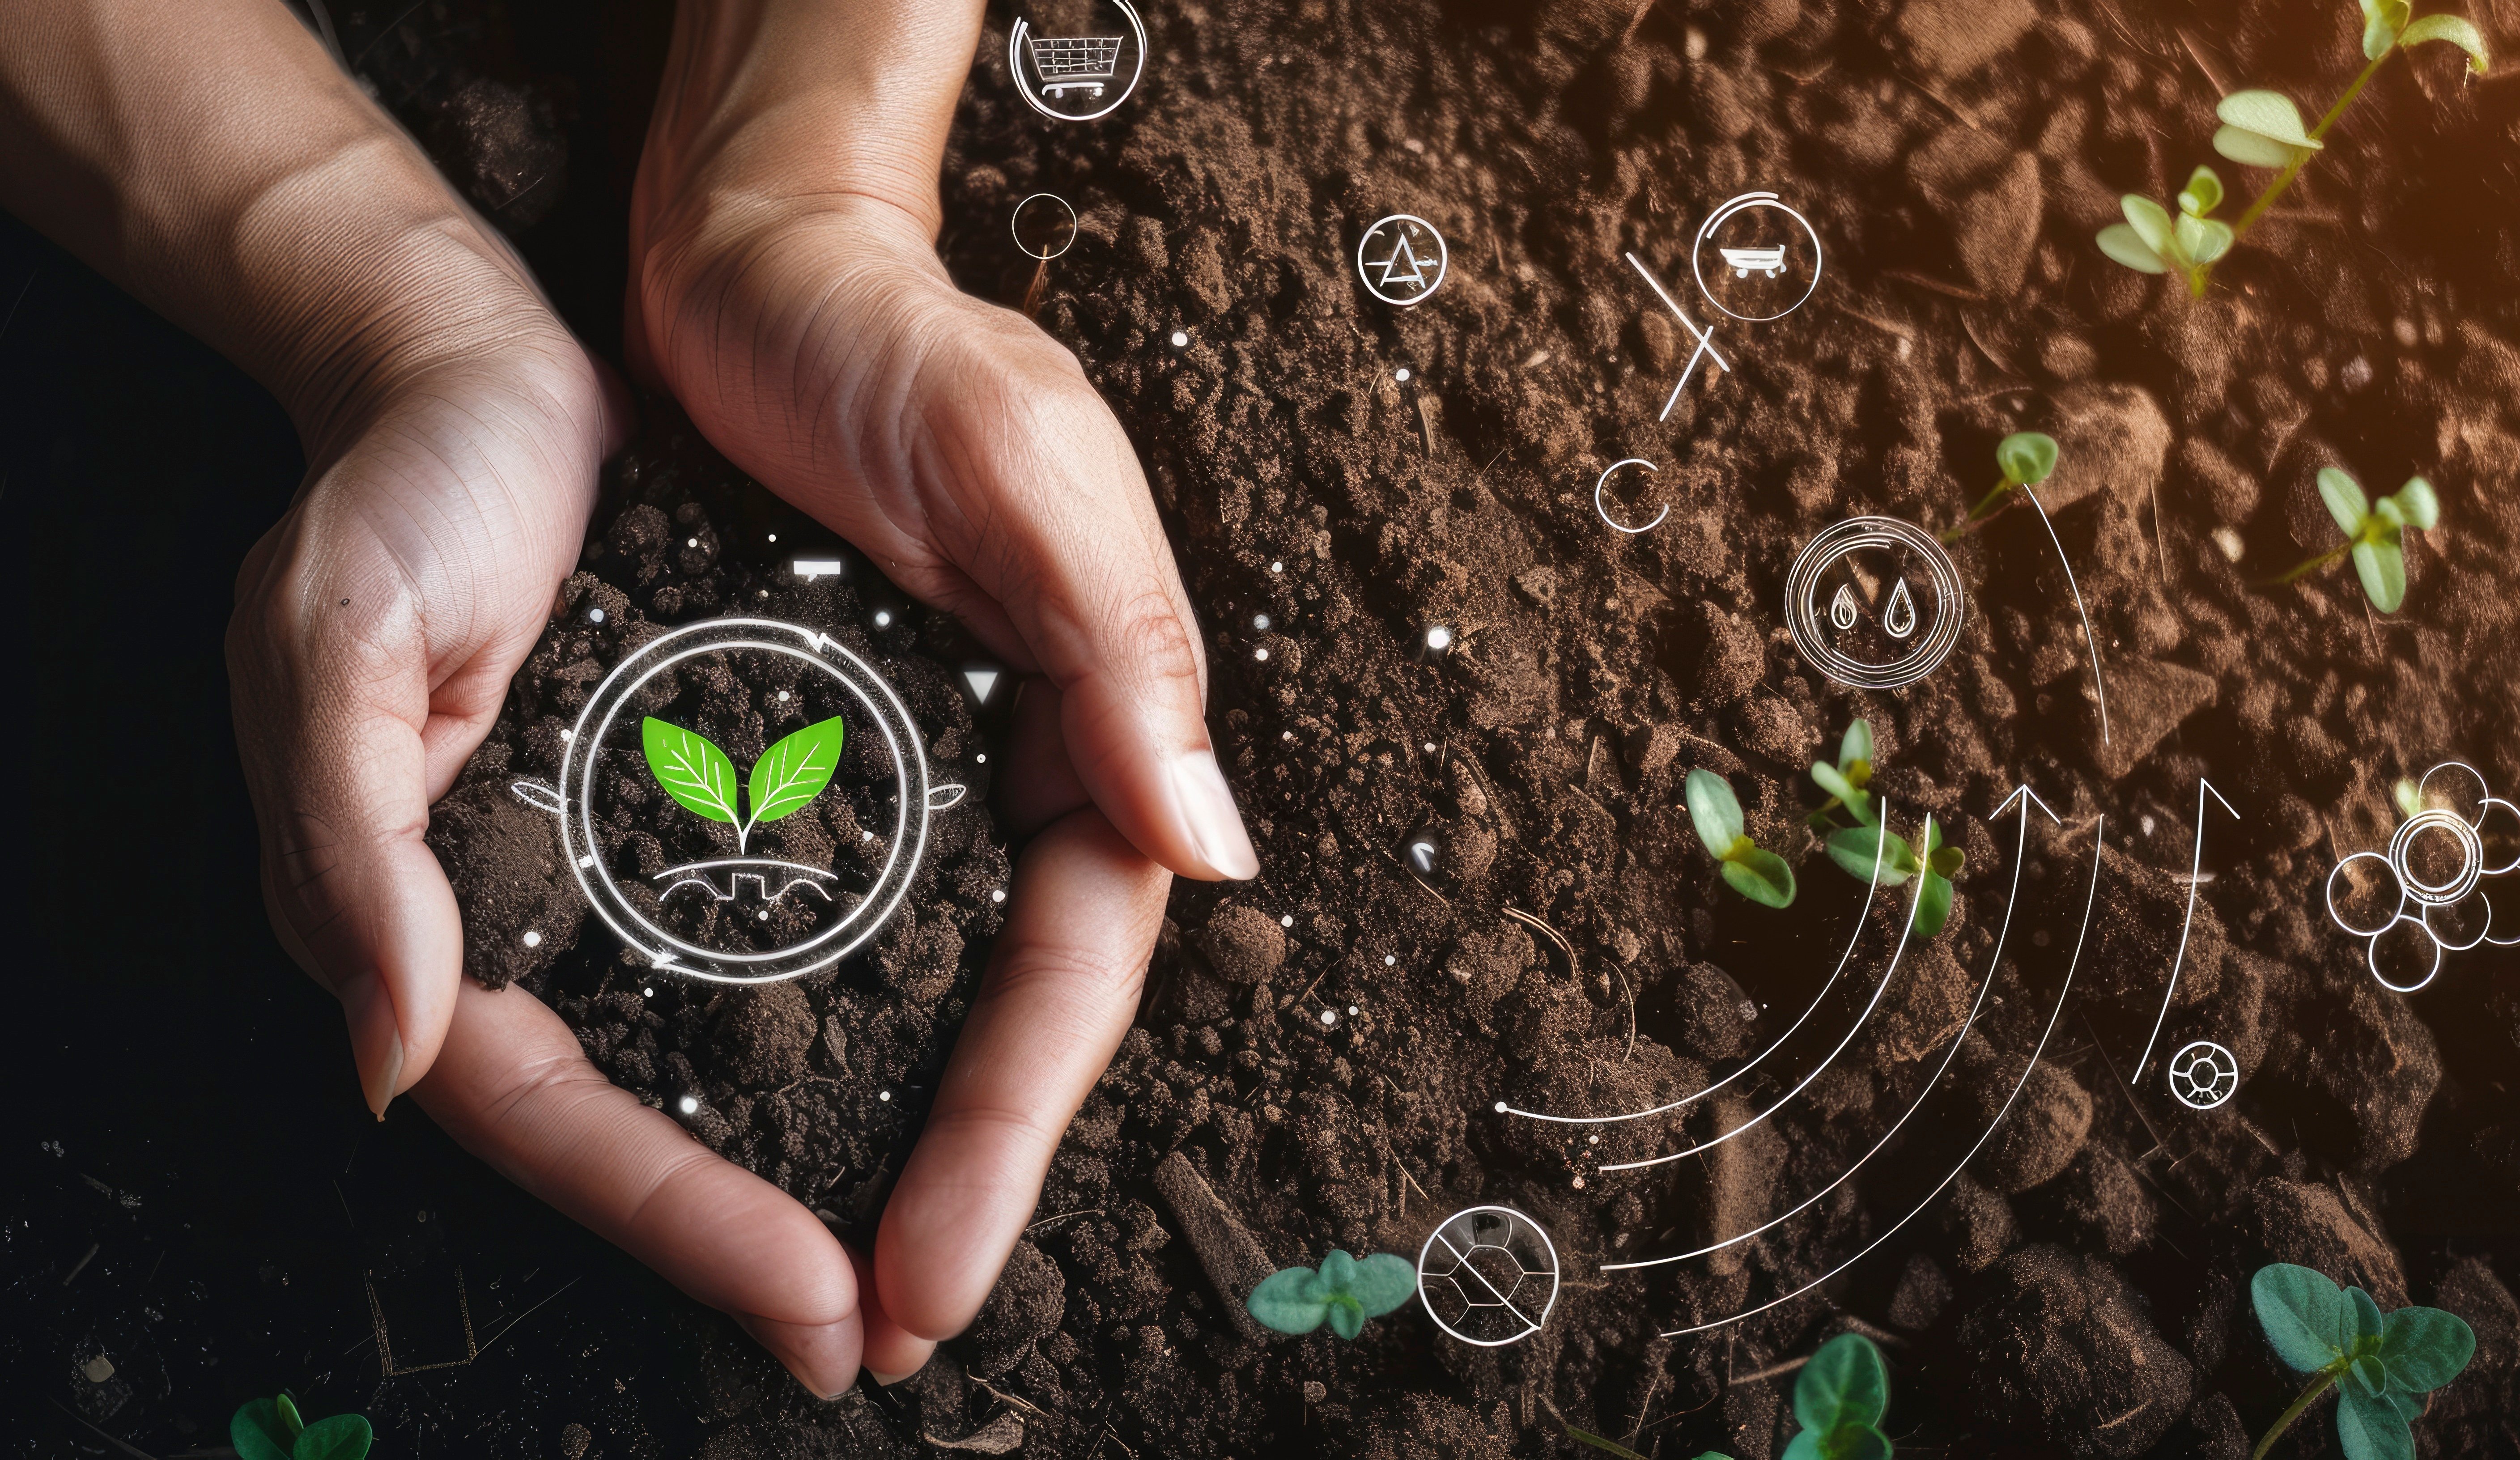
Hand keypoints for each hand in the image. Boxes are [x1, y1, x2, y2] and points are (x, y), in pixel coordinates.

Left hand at [626, 0, 1255, 1385]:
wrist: (756, 257)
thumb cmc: (895, 343)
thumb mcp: (1026, 467)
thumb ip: (1119, 649)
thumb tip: (1209, 842)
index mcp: (1090, 728)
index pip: (1075, 972)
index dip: (1010, 1133)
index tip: (936, 1266)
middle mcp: (1018, 773)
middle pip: (1001, 1020)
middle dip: (952, 1183)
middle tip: (873, 1331)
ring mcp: (923, 774)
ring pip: (920, 995)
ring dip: (875, 1139)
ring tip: (814, 1277)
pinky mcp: (825, 755)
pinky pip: (824, 926)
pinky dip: (794, 1029)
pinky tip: (743, 1109)